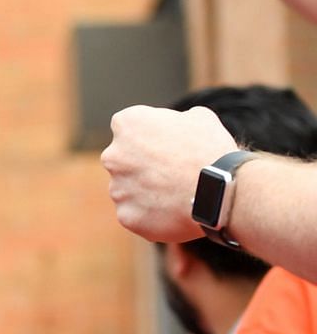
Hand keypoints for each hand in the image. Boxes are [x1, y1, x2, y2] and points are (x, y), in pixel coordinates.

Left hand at [100, 105, 235, 242]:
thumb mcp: (199, 118)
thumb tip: (179, 123)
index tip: (167, 145)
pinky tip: (175, 211)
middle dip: (144, 164)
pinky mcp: (126, 216)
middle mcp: (113, 155)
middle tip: (172, 172)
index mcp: (127, 124)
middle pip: (124, 159)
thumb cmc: (211, 150)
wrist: (220, 191)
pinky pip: (136, 214)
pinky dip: (152, 214)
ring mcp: (117, 188)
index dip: (150, 136)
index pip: (130, 127)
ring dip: (147, 191)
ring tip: (178, 194)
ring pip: (129, 189)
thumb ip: (177, 118)